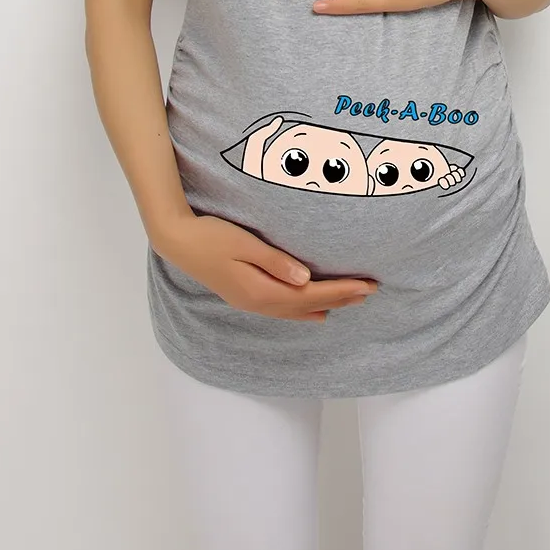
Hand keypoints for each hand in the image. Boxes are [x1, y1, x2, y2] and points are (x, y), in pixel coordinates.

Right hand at [157, 213, 378, 321]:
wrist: (178, 241)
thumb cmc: (211, 236)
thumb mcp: (245, 244)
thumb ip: (275, 262)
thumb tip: (305, 279)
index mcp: (261, 291)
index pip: (311, 294)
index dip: (341, 290)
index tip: (367, 285)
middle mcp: (259, 303)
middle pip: (308, 305)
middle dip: (341, 297)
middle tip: (372, 291)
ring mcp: (251, 302)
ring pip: (297, 310)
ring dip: (326, 305)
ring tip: (352, 302)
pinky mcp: (246, 296)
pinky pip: (284, 310)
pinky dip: (304, 311)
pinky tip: (314, 313)